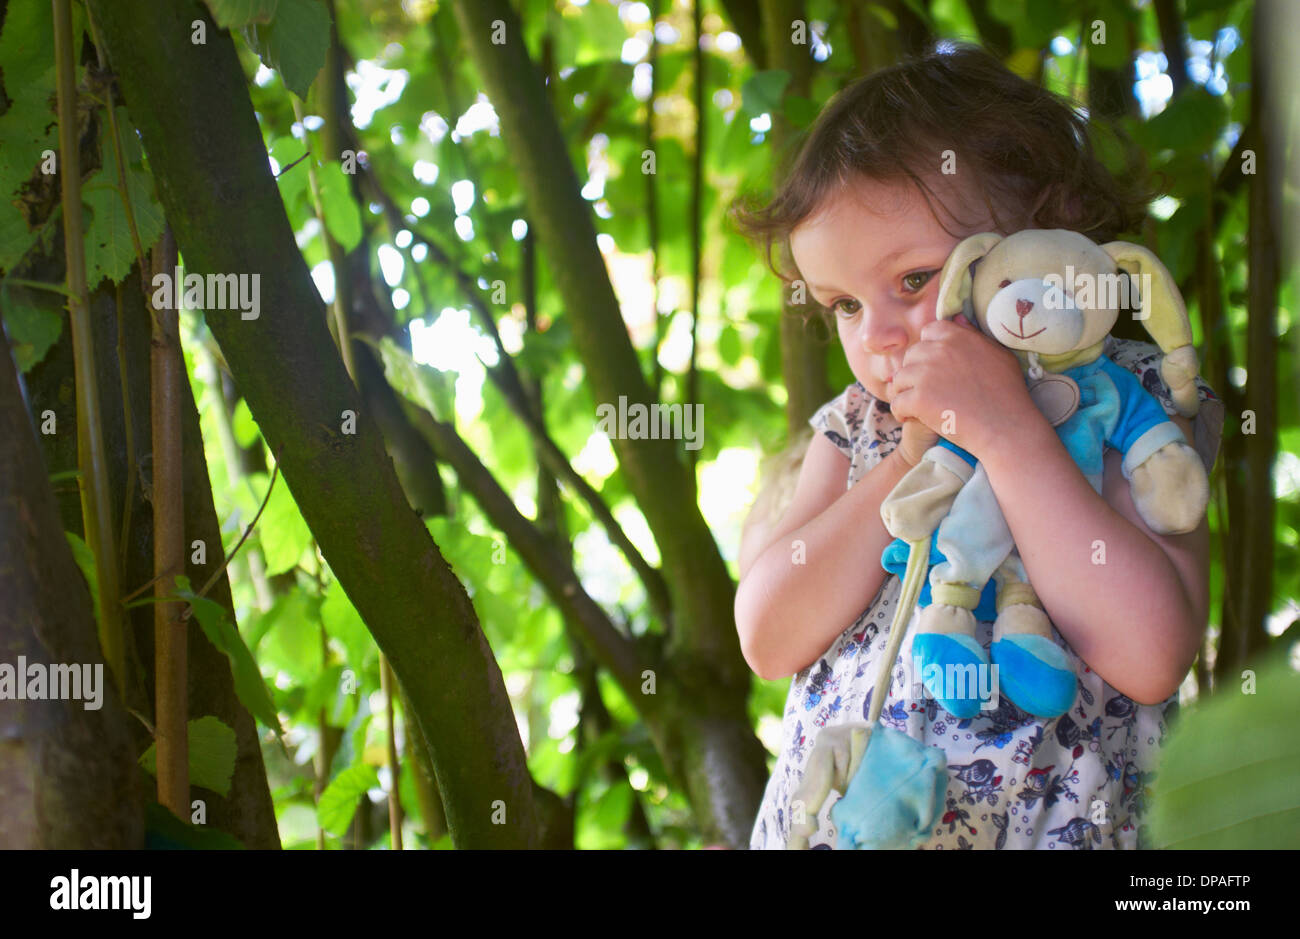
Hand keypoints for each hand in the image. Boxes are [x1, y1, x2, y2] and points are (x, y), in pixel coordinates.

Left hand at [887, 315, 1041, 461]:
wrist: (1005, 426)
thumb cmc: (1007, 393)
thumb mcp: (998, 354)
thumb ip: (973, 335)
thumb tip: (956, 317)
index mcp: (956, 336)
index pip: (929, 332)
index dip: (930, 350)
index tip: (936, 368)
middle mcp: (938, 350)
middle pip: (911, 356)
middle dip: (915, 372)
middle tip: (927, 391)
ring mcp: (926, 374)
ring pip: (899, 379)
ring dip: (905, 392)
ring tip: (918, 406)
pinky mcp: (918, 398)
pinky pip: (896, 402)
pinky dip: (901, 412)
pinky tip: (912, 418)